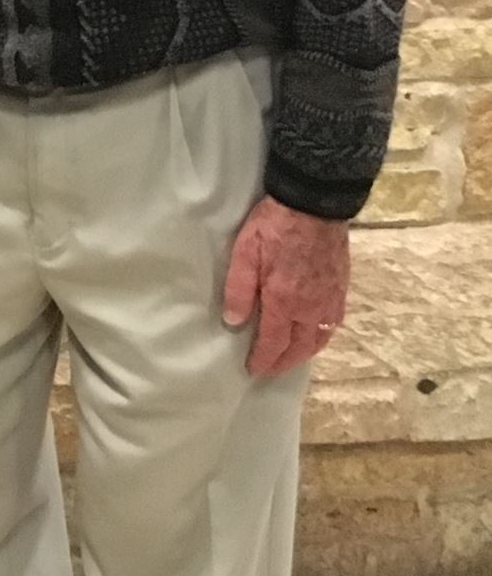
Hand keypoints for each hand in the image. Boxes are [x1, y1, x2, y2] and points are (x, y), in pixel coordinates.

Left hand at [222, 195, 350, 376]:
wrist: (314, 205)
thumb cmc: (274, 226)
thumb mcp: (245, 253)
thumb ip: (239, 290)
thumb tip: (234, 321)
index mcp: (285, 301)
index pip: (274, 343)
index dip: (263, 360)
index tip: (252, 369)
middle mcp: (312, 308)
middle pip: (300, 348)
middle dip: (283, 362)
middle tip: (269, 369)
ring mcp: (330, 300)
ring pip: (320, 339)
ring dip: (304, 353)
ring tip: (288, 357)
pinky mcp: (341, 289)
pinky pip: (333, 325)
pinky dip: (320, 338)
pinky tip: (312, 335)